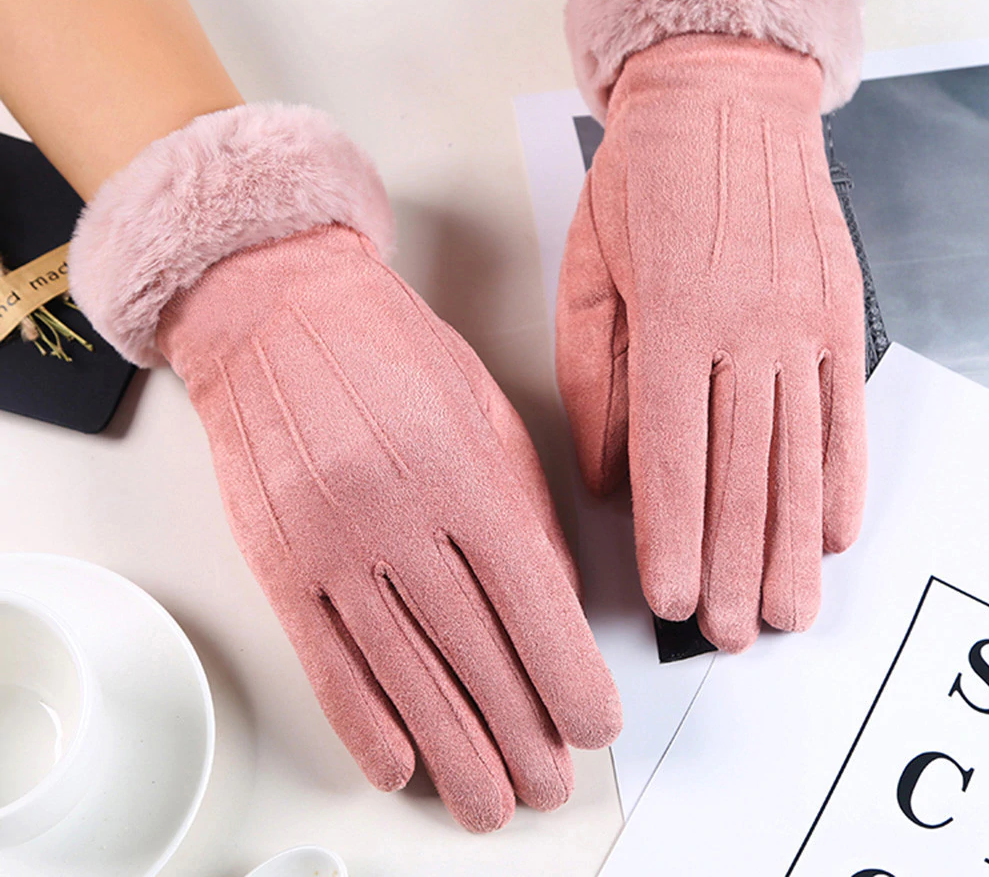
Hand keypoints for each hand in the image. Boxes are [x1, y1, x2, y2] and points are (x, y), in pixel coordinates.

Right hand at [70, 104, 620, 831]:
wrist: (277, 309)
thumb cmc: (387, 349)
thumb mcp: (485, 408)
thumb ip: (525, 506)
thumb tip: (556, 600)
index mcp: (461, 468)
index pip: (530, 598)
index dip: (567, 674)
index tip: (592, 722)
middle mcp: (396, 512)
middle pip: (470, 650)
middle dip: (518, 731)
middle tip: (546, 781)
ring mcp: (329, 541)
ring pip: (401, 671)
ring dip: (450, 747)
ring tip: (486, 800)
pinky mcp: (278, 559)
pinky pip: (323, 658)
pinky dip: (362, 720)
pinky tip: (397, 760)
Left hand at [559, 0, 866, 651]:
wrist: (723, 95)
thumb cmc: (642, 182)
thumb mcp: (588, 271)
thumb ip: (593, 378)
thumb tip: (602, 475)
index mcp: (672, 317)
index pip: (671, 453)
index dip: (674, 535)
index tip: (673, 598)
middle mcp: (745, 326)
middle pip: (740, 469)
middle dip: (734, 562)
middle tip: (731, 634)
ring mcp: (802, 320)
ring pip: (798, 453)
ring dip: (793, 541)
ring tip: (789, 610)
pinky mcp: (838, 312)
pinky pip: (844, 409)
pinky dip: (842, 475)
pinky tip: (836, 530)